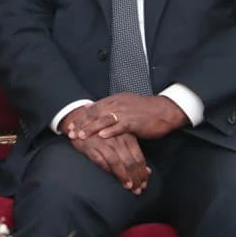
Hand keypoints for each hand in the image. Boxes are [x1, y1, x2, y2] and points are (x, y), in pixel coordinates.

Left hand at [67, 94, 188, 141]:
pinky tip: (102, 136)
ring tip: (81, 135)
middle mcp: (117, 104)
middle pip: (95, 113)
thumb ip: (111, 108)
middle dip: (81, 123)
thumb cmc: (145, 110)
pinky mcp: (134, 122)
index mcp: (114, 100)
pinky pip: (120, 126)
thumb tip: (95, 111)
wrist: (165, 110)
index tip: (70, 124)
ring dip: (91, 128)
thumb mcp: (125, 105)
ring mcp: (126, 113)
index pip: (93, 108)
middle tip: (70, 132)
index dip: (81, 116)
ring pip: (104, 120)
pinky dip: (110, 131)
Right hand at [70, 132, 150, 193]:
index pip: (138, 158)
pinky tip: (112, 177)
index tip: (144, 184)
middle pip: (129, 162)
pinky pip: (100, 161)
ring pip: (117, 162)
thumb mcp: (122, 141)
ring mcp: (103, 142)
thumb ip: (134, 154)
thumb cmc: (105, 134)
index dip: (142, 173)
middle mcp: (116, 139)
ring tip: (128, 187)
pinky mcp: (90, 146)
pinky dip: (107, 170)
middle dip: (135, 178)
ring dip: (123, 176)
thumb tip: (148, 172)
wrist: (81, 123)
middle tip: (138, 190)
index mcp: (127, 136)